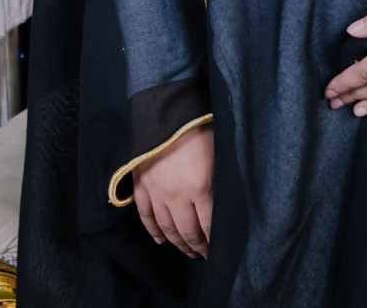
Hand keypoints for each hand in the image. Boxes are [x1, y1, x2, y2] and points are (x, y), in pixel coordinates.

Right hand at [133, 123, 212, 257]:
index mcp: (201, 187)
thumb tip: (226, 202)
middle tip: (204, 255)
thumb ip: (221, 180)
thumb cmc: (200, 126)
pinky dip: (153, 231)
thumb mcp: (220, 153)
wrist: (166, 112)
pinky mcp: (141, 187)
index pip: (210, 226)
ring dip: (178, 243)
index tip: (219, 250)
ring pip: (167, 228)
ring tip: (187, 251)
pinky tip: (160, 240)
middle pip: (187, 231)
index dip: (214, 242)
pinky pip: (146, 216)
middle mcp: (177, 196)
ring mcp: (156, 193)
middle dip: (197, 246)